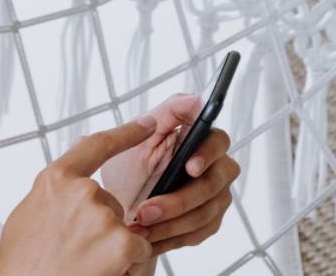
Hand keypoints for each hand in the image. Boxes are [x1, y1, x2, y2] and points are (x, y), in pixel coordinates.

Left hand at [100, 93, 240, 256]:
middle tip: (146, 210)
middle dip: (180, 199)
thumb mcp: (138, 137)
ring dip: (171, 222)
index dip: (207, 153)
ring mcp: (215, 194)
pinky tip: (150, 238)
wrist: (118, 209)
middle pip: (216, 181)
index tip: (189, 167)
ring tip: (140, 226)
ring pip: (207, 211)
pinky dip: (173, 237)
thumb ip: (167, 114)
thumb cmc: (128, 169)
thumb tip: (196, 97)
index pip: (217, 139)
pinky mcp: (209, 219)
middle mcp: (213, 165)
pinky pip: (201, 232)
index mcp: (197, 139)